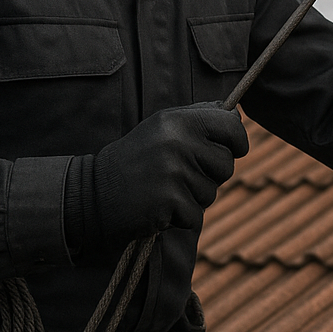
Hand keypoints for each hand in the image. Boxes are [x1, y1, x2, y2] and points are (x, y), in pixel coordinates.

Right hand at [65, 102, 248, 254]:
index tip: (236, 148)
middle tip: (181, 174)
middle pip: (226, 164)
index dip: (239, 140)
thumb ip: (199, 116)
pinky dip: (180, 217)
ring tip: (164, 189)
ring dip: (193, 197)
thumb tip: (235, 113)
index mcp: (179, 120)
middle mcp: (177, 141)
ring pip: (211, 192)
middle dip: (211, 175)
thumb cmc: (137, 159)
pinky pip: (195, 215)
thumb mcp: (163, 127)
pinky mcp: (168, 201)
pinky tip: (158, 207)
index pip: (232, 125)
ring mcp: (173, 171)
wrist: (94, 193)